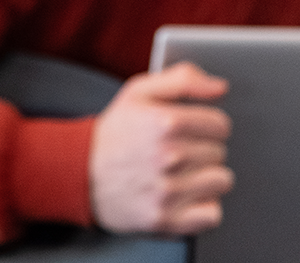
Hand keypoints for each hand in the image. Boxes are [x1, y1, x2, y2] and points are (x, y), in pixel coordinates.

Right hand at [89, 61, 232, 233]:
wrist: (79, 173)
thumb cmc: (114, 132)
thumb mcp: (139, 91)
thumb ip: (183, 80)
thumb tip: (220, 87)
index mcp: (166, 122)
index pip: (220, 125)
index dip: (208, 125)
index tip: (193, 130)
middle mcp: (169, 157)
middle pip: (220, 152)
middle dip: (203, 149)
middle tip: (179, 151)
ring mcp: (167, 191)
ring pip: (221, 181)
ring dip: (206, 177)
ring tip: (183, 173)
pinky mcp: (165, 220)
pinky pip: (212, 214)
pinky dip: (203, 207)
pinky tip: (185, 197)